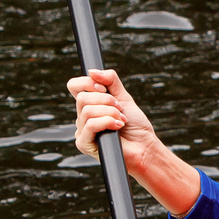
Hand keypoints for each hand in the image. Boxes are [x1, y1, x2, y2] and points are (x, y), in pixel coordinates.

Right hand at [67, 68, 197, 212]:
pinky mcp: (84, 144)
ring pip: (87, 111)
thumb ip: (110, 81)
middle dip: (106, 100)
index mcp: (90, 105)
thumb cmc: (135, 126)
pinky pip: (89, 125)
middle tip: (120, 109)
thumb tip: (92, 71)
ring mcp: (82, 131)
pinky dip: (106, 122)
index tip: (103, 88)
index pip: (74, 86)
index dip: (87, 83)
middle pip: (82, 98)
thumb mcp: (124, 97)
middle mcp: (82, 117)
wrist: (144, 147)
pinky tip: (118, 127)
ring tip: (121, 121)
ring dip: (109, 113)